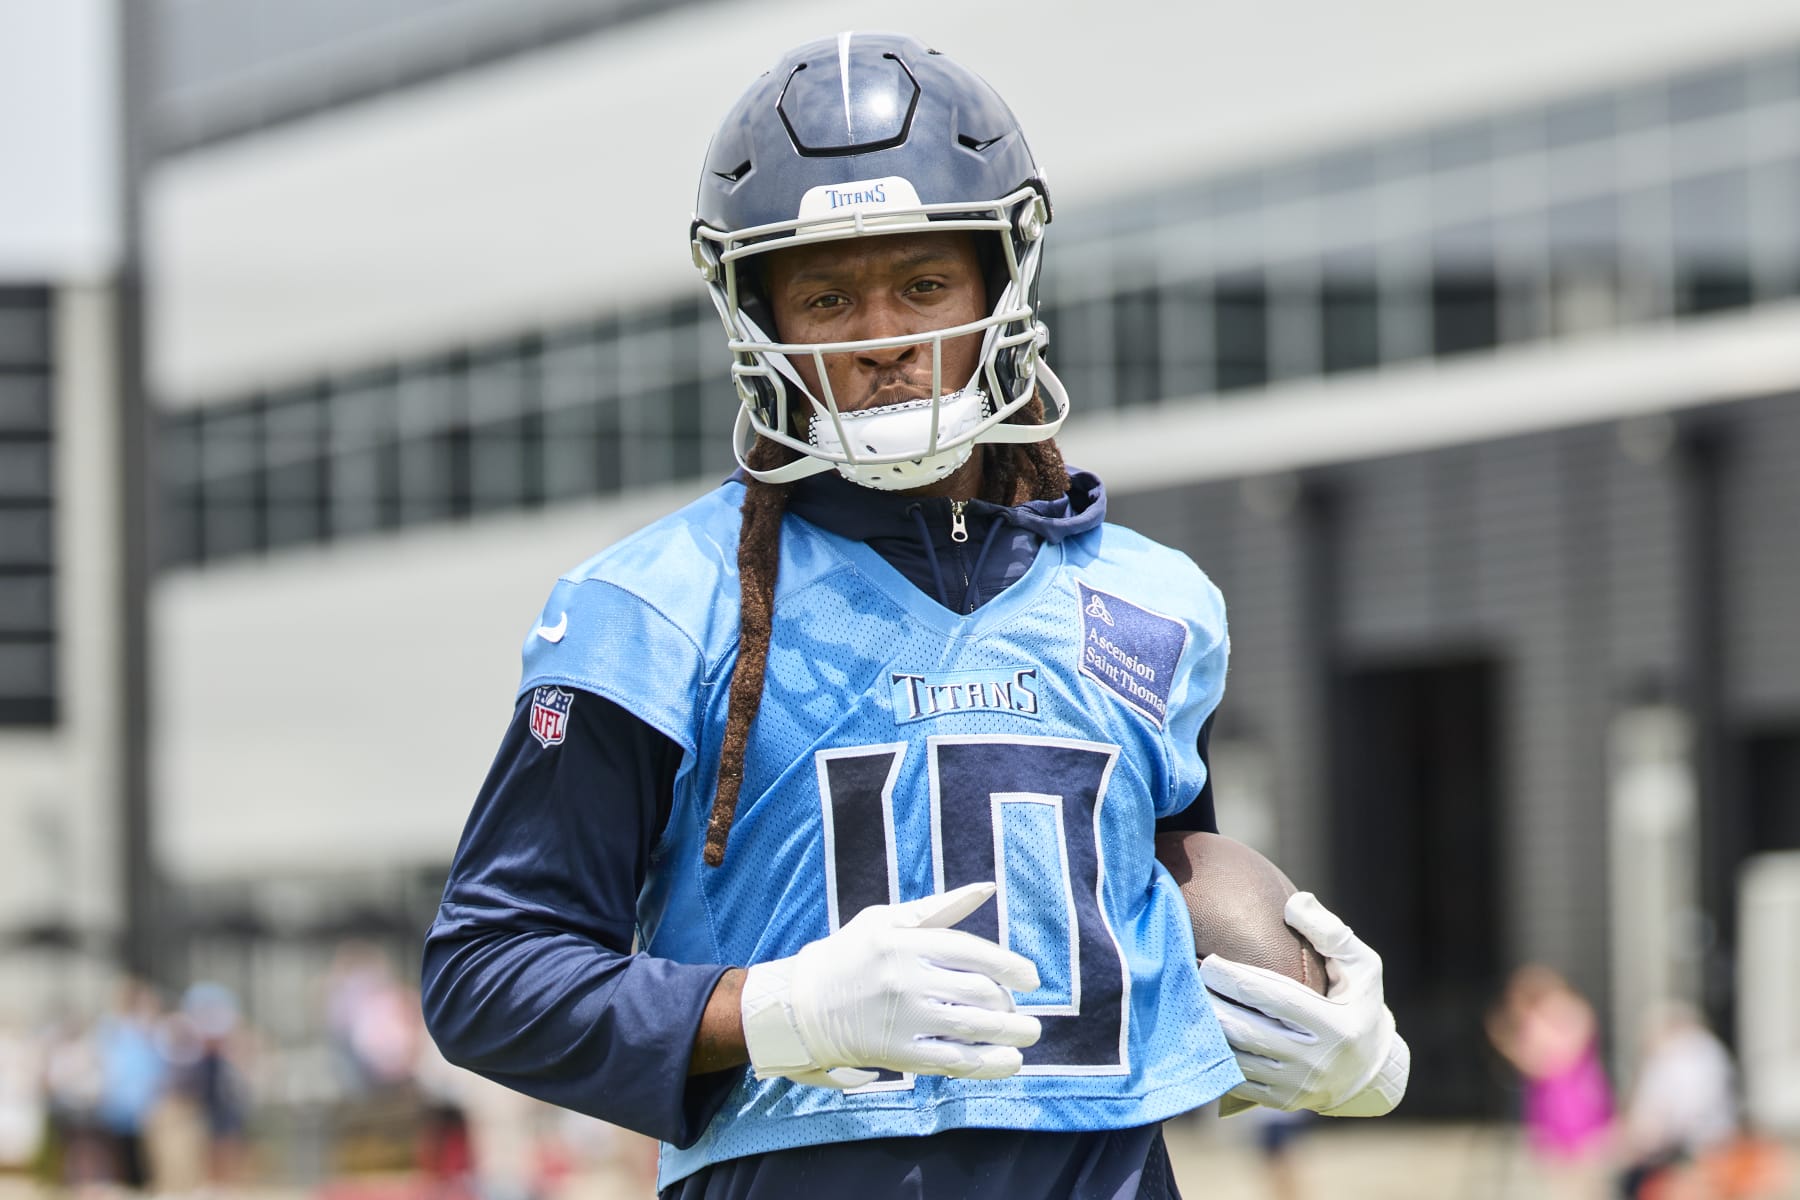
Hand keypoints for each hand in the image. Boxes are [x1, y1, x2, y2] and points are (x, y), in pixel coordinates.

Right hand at [740, 881, 1041, 1088]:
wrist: (799, 1006)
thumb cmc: (849, 955)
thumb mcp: (887, 920)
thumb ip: (939, 908)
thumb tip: (986, 888)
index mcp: (904, 941)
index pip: (971, 951)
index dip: (1009, 966)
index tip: (1032, 978)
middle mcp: (906, 978)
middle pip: (978, 991)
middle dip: (1010, 1004)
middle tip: (1025, 1012)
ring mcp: (902, 1017)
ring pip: (972, 1026)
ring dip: (1010, 1033)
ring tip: (1028, 1034)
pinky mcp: (898, 1052)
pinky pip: (953, 1059)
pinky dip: (988, 1063)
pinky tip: (1009, 1062)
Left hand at [1201, 892, 1409, 1115]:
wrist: (1372, 1072)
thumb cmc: (1361, 1004)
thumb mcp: (1362, 966)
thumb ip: (1330, 932)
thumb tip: (1292, 903)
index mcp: (1336, 1026)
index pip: (1272, 998)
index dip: (1234, 978)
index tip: (1208, 960)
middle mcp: (1315, 1062)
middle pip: (1245, 1030)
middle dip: (1211, 1002)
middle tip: (1185, 977)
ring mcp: (1296, 1087)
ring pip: (1236, 1057)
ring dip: (1206, 1029)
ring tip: (1184, 1001)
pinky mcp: (1281, 1102)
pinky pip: (1237, 1079)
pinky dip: (1216, 1055)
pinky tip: (1199, 1030)